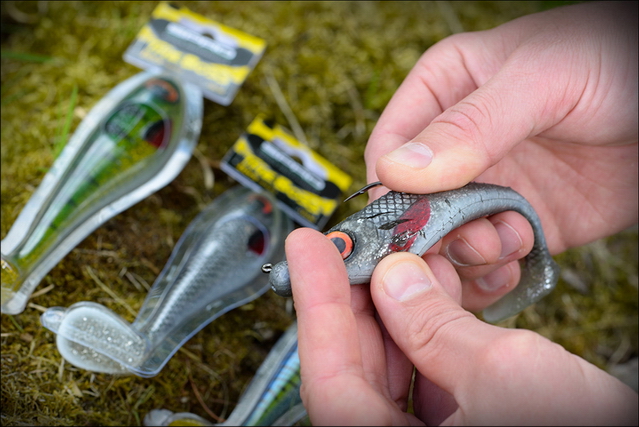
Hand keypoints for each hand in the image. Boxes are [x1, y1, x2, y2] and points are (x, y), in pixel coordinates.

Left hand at [288, 228, 637, 425]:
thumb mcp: (507, 378)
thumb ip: (438, 328)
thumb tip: (396, 280)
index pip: (328, 378)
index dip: (316, 304)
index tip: (309, 250)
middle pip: (356, 367)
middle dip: (360, 299)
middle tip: (358, 248)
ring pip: (393, 367)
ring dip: (399, 309)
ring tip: (406, 260)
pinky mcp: (465, 425)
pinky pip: (428, 374)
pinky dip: (430, 330)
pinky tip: (439, 293)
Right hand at [364, 1, 637, 311]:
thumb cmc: (609, 62)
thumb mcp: (539, 80)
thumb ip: (469, 126)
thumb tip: (397, 171)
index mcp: (444, 93)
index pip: (388, 149)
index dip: (391, 189)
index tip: (407, 219)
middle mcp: (457, 145)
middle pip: (413, 202)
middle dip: (430, 231)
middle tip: (462, 243)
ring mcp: (490, 185)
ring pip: (447, 237)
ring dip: (466, 253)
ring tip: (503, 242)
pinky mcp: (522, 221)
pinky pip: (488, 258)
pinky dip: (492, 272)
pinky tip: (514, 261)